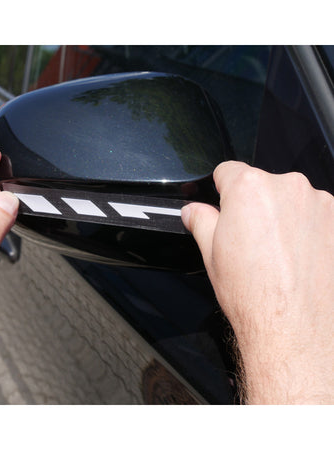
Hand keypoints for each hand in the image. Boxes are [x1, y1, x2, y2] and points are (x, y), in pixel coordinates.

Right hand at [181, 161, 333, 403]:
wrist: (294, 330)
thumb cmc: (253, 294)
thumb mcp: (211, 253)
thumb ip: (200, 221)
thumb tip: (193, 211)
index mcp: (249, 189)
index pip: (228, 170)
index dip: (220, 189)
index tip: (222, 205)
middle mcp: (288, 187)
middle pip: (262, 185)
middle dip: (253, 205)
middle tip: (247, 239)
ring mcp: (320, 204)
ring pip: (291, 201)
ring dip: (282, 217)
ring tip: (276, 254)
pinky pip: (316, 217)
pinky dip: (307, 230)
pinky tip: (298, 259)